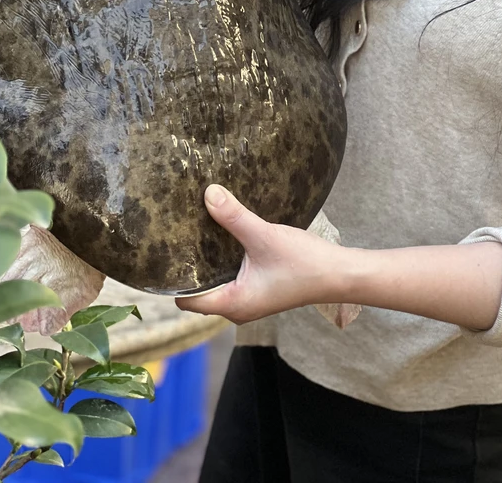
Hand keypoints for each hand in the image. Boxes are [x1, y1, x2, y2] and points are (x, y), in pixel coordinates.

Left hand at [175, 185, 352, 324]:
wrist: (339, 274)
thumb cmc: (303, 263)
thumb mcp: (264, 236)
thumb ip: (234, 217)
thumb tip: (208, 194)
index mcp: (232, 304)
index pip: (185, 299)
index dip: (170, 279)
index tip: (161, 252)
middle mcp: (236, 308)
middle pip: (198, 291)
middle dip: (187, 266)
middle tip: (174, 236)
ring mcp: (249, 300)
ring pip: (215, 283)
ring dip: (207, 261)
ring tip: (194, 232)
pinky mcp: (260, 289)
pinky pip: (231, 277)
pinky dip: (223, 260)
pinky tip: (223, 236)